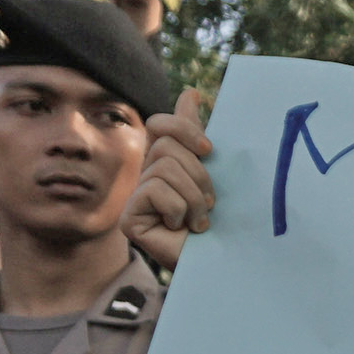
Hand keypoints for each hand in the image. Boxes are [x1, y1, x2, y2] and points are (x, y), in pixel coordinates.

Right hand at [123, 88, 215, 268]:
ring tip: (200, 219)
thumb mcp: (215, 171)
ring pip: (164, 169)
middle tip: (210, 202)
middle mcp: (146, 176)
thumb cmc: (223, 220)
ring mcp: (135, 197)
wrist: (223, 261)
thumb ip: (196, 135)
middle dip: (198, 173)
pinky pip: (155, 191)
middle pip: (167, 146)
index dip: (183, 128)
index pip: (160, 125)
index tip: (209, 149)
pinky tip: (180, 228)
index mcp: (165, 161)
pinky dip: (179, 210)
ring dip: (194, 196)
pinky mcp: (129, 218)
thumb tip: (190, 93)